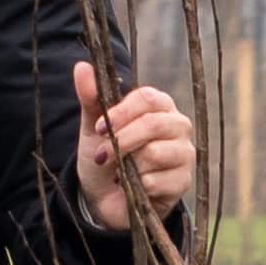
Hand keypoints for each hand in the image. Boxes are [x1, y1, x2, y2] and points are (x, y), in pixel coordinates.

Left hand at [73, 63, 197, 230]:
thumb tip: (82, 66)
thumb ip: (92, 97)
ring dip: (127, 166)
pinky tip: (131, 188)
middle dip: (122, 141)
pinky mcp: (182, 182)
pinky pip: (157, 181)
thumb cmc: (105, 157)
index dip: (121, 113)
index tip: (99, 128)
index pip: (148, 98)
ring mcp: (183, 154)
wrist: (106, 199)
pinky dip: (136, 186)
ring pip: (155, 153)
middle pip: (153, 124)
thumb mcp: (93, 128)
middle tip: (103, 155)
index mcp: (159, 107)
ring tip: (117, 173)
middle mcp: (178, 126)